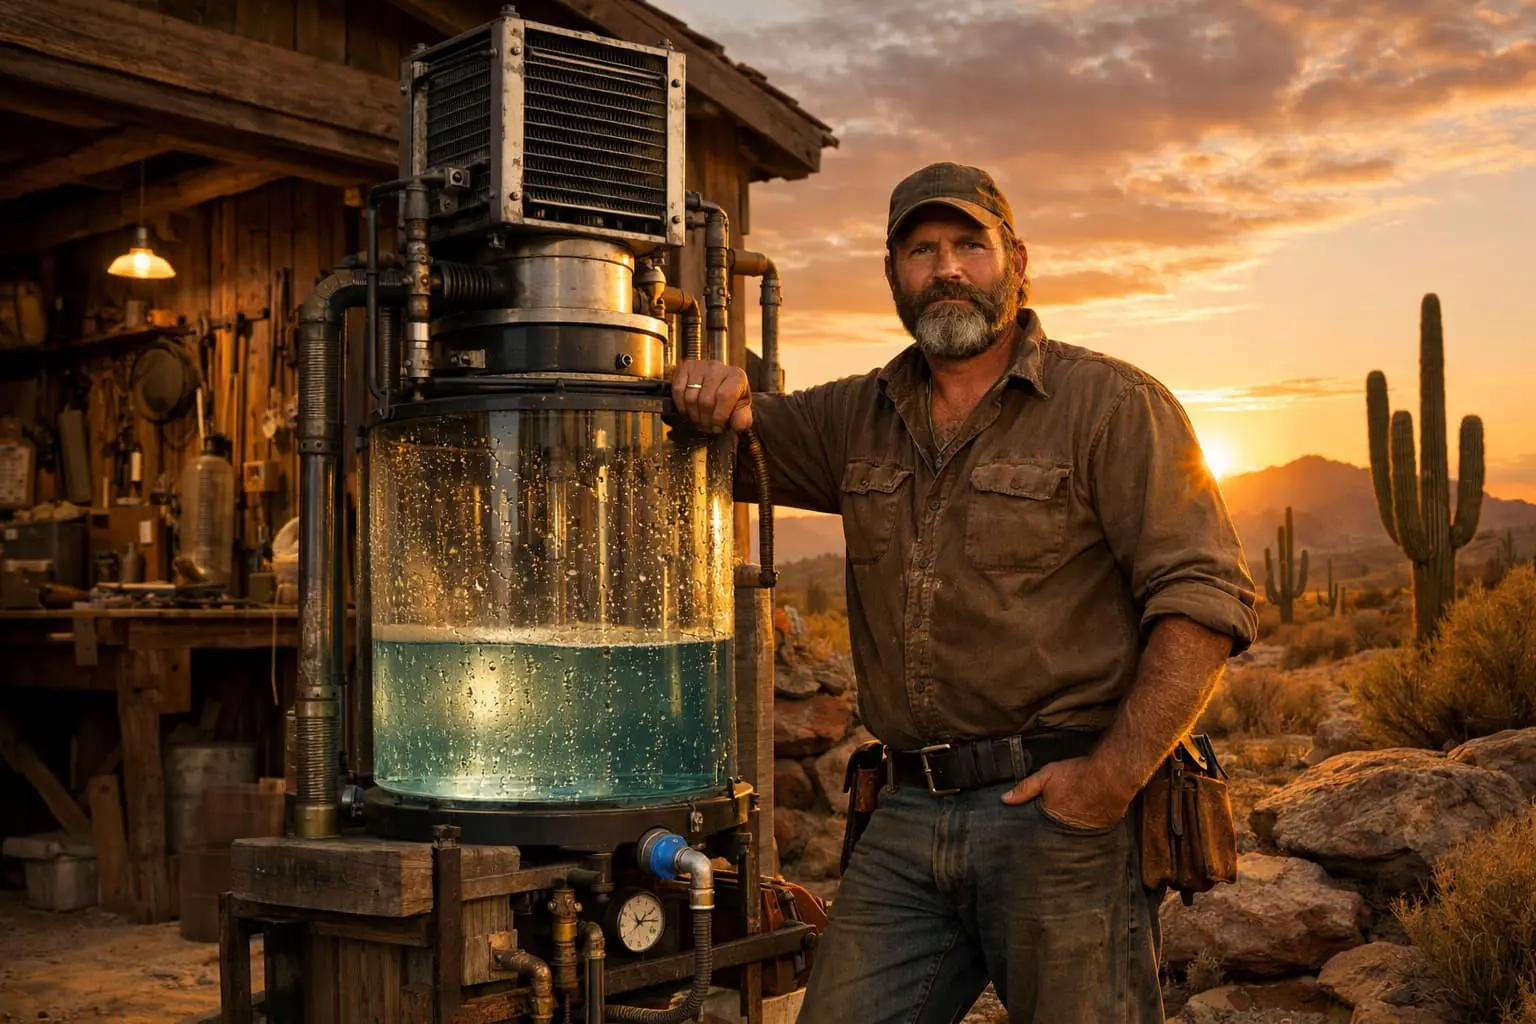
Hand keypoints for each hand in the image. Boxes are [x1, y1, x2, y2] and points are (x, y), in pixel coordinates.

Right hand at [672, 359, 751, 433]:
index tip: (717, 428)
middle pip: (706, 400)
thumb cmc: (731, 396)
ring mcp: (700, 366)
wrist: (720, 381)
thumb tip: (738, 426)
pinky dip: (681, 406)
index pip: (725, 397)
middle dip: (705, 420)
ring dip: (693, 415)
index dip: (719, 417)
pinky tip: (688, 411)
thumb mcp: (741, 408)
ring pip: (691, 398)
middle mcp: (718, 368)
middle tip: (707, 427)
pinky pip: (678, 391)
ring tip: (699, 420)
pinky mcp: (686, 368)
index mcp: (736, 376)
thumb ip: (742, 418)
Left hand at [1000, 755, 1135, 830]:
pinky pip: (1090, 833)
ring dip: (1068, 833)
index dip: (1034, 830)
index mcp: (1051, 818)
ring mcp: (1084, 832)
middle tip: (1046, 835)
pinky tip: (1087, 820)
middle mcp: (1066, 830)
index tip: (1027, 833)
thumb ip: (1025, 788)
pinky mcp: (1101, 830)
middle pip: (1054, 836)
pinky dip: (1087, 829)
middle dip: (1049, 835)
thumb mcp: (1046, 776)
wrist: (1110, 777)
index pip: (1038, 830)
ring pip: (1071, 836)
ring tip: (1068, 824)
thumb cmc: (1077, 775)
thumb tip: (1004, 800)